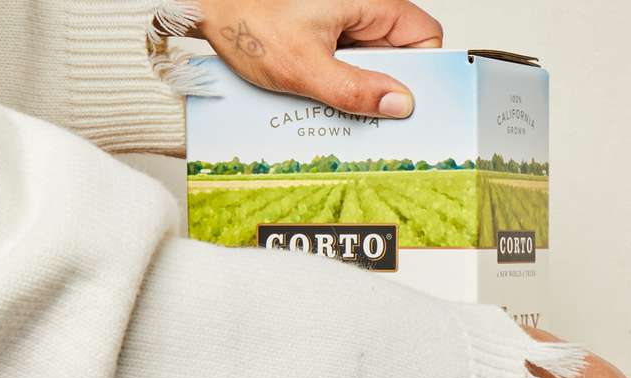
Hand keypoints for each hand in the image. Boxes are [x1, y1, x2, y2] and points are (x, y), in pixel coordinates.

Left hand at [191, 0, 443, 117]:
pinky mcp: (327, 33)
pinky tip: (319, 95)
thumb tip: (400, 104)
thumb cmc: (245, 21)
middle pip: (400, 54)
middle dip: (384, 86)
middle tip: (365, 112)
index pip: (425, 36)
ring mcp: (344, 20)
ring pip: (373, 61)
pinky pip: (349, 62)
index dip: (422, 71)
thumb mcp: (302, 66)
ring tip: (332, 101)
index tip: (406, 102)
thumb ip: (354, 89)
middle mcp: (362, 7)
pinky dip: (339, 82)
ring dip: (358, 87)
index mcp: (369, 2)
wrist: (205, 6)